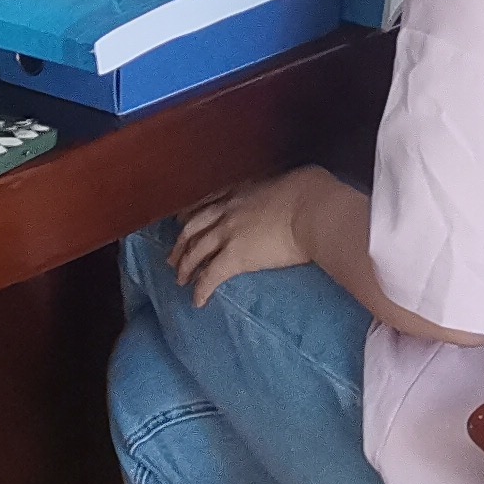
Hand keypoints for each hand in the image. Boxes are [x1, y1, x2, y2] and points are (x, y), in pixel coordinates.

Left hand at [170, 169, 318, 302]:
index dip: (191, 217)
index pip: (206, 205)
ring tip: (180, 280)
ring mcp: (228, 233)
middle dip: (180, 245)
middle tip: (172, 258)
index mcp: (238, 192)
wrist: (311, 208)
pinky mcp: (235, 257)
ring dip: (185, 267)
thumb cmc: (309, 192)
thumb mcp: (284, 181)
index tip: (182, 224)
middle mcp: (226, 211)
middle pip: (192, 229)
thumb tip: (289, 194)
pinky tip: (198, 301)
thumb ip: (276, 189)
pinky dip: (201, 290)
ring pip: (196, 252)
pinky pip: (210, 276)